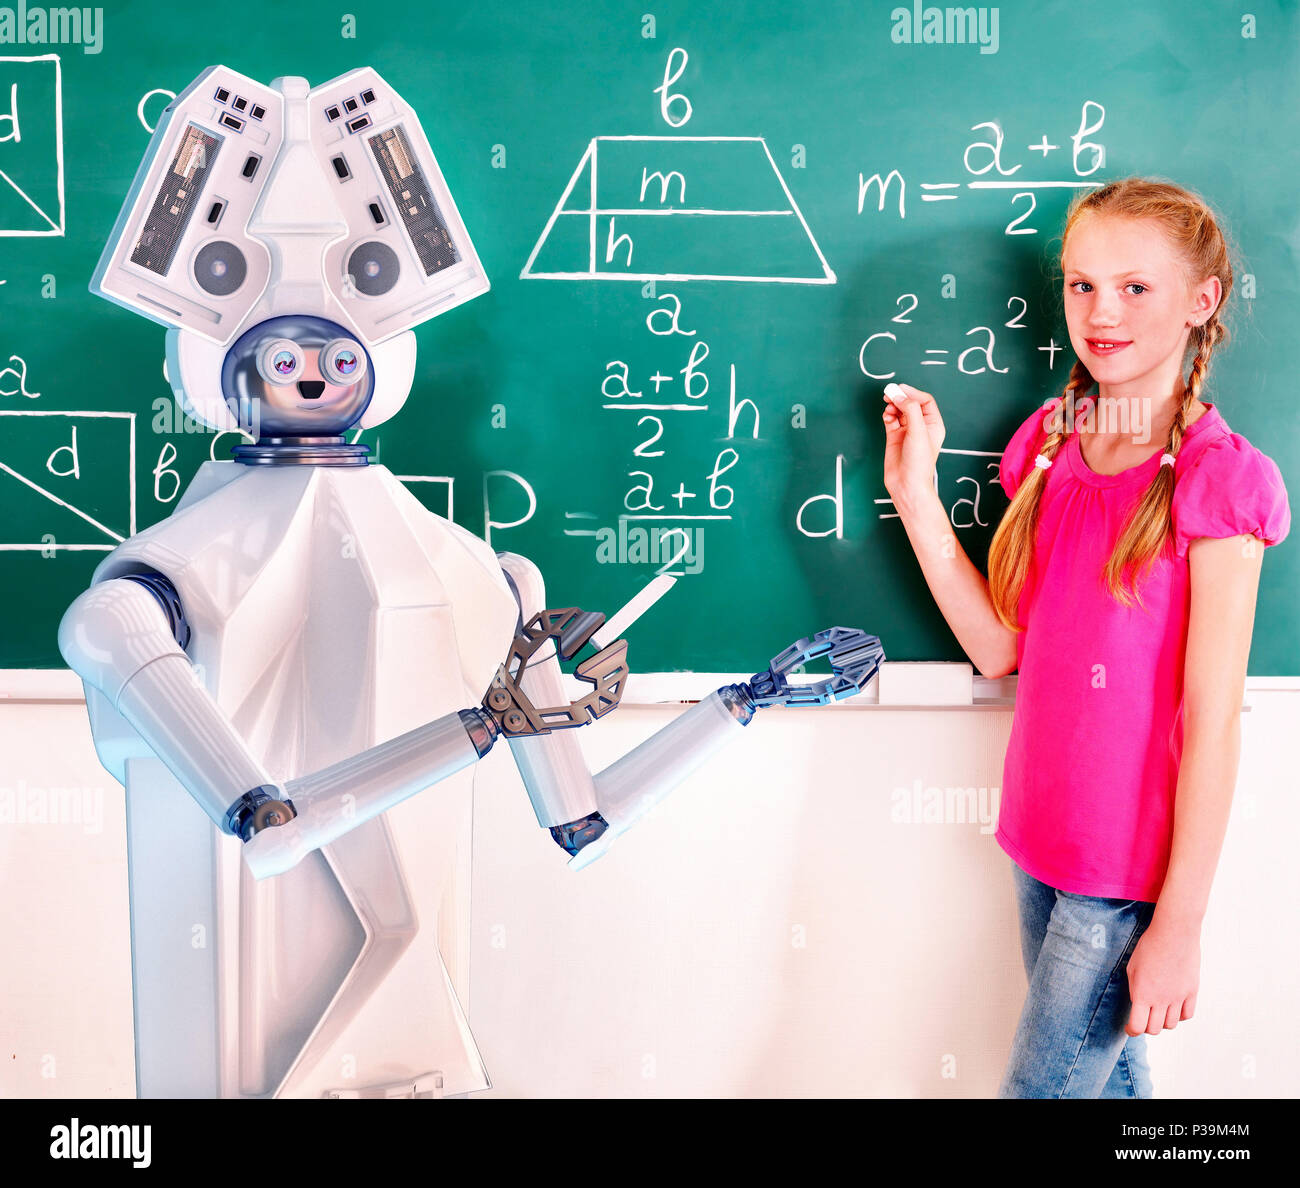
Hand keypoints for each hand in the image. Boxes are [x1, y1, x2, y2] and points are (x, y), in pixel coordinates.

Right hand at [882, 383, 945, 500]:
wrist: (907, 484)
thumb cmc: (919, 462)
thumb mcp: (918, 432)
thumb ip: (910, 410)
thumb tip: (899, 395)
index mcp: (934, 424)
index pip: (925, 401)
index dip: (913, 393)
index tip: (901, 390)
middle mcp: (921, 426)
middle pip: (910, 403)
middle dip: (900, 397)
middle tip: (889, 393)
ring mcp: (907, 431)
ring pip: (899, 410)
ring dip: (892, 405)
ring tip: (887, 405)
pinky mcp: (894, 437)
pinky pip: (890, 420)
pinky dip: (887, 415)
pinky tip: (886, 416)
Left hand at [1124, 917, 1200, 1035]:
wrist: (1174, 933)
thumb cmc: (1149, 946)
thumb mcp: (1133, 967)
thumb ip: (1135, 989)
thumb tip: (1139, 1003)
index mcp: (1143, 993)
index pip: (1137, 1025)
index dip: (1131, 1030)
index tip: (1129, 1028)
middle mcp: (1162, 999)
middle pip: (1154, 1029)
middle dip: (1146, 1027)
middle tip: (1143, 1018)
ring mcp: (1179, 997)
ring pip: (1172, 1024)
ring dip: (1162, 1022)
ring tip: (1158, 1011)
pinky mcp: (1192, 992)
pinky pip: (1188, 1015)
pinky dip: (1179, 1016)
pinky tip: (1173, 1007)